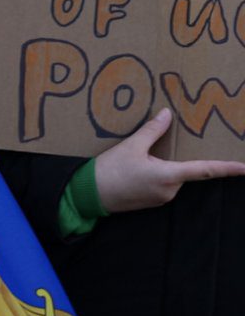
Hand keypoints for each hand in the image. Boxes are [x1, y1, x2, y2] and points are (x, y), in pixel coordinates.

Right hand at [92, 108, 244, 213]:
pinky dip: (155, 175)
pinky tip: (135, 170)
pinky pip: (162, 184)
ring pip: (172, 177)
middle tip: (153, 152)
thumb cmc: (109, 171)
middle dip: (174, 159)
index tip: (244, 168)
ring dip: (162, 167)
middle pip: (184, 170)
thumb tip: (167, 113)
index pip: (205, 171)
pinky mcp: (152, 201)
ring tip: (137, 161)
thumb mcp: (130, 146)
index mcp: (168, 175)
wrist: (87, 195)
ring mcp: (161, 198)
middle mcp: (169, 190)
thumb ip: (152, 130)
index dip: (227, 168)